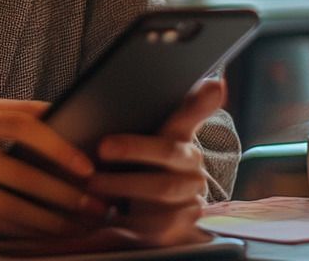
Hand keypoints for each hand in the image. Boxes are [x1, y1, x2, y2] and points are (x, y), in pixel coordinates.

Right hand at [0, 100, 107, 236]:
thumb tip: (61, 115)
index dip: (58, 146)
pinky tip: (44, 234)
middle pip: (21, 174)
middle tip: (94, 203)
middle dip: (64, 192)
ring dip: (50, 219)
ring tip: (78, 223)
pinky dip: (23, 231)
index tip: (86, 164)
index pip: (22, 126)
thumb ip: (8, 115)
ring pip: (10, 206)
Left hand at [87, 79, 224, 246]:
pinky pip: (160, 222)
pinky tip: (110, 213)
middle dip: (133, 148)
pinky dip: (132, 218)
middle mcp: (193, 167)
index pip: (188, 116)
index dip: (199, 103)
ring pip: (162, 188)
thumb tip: (214, 83)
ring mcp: (191, 196)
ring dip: (124, 185)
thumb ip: (167, 111)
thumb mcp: (149, 136)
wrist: (158, 211)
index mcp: (183, 139)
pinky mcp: (182, 224)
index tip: (211, 84)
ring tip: (94, 183)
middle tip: (102, 147)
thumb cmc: (147, 165)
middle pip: (169, 151)